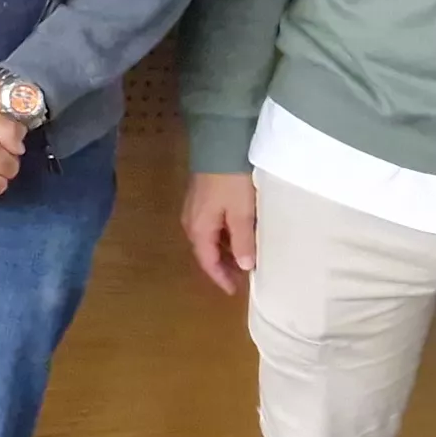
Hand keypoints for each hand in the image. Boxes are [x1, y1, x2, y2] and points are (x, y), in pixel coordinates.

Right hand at [183, 171, 258, 294]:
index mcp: (199, 229)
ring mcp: (194, 209)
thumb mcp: (242, 212)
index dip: (221, 278)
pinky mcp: (201, 198)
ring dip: (224, 252)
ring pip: (209, 239)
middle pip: (206, 252)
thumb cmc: (231, 181)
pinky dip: (223, 237)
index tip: (234, 291)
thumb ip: (243, 241)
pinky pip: (211, 226)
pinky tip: (237, 236)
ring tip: (243, 259)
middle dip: (223, 267)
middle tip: (242, 278)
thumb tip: (244, 266)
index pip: (208, 262)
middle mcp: (192, 222)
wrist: (220, 145)